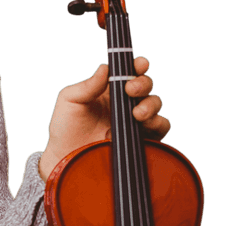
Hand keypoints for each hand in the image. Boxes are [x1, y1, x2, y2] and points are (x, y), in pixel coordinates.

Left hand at [38, 56, 170, 181]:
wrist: (66, 160)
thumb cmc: (65, 128)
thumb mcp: (69, 101)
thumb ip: (87, 85)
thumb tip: (105, 68)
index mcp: (109, 89)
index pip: (128, 71)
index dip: (137, 65)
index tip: (139, 65)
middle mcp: (124, 102)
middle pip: (145, 85)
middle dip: (143, 83)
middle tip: (131, 90)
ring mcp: (134, 120)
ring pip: (154, 104)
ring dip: (150, 104)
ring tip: (137, 113)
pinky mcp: (142, 138)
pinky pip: (160, 127)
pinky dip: (158, 122)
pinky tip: (145, 125)